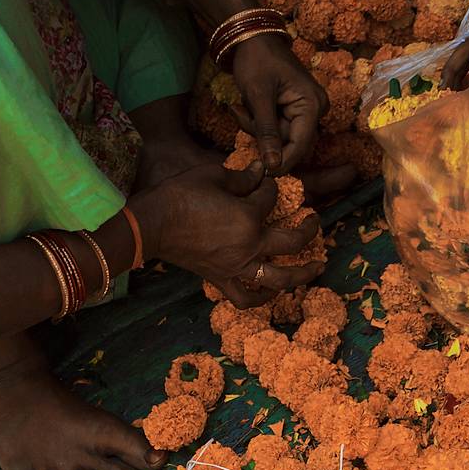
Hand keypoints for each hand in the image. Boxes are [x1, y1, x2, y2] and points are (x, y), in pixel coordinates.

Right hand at [141, 160, 323, 305]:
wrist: (152, 224)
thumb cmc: (179, 195)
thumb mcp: (212, 174)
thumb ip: (242, 175)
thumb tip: (261, 170)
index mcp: (248, 216)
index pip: (272, 198)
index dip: (271, 187)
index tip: (265, 183)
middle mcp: (249, 245)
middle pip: (292, 242)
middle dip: (309, 229)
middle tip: (316, 221)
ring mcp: (237, 267)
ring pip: (280, 278)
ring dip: (303, 274)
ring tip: (317, 268)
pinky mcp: (222, 280)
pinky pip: (246, 298)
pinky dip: (262, 299)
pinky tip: (271, 293)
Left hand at [230, 35, 327, 172]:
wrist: (252, 36)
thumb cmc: (256, 59)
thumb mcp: (258, 96)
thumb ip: (266, 132)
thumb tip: (273, 166)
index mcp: (312, 104)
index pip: (300, 146)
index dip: (282, 162)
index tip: (262, 172)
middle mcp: (315, 109)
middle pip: (291, 143)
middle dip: (264, 137)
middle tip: (240, 114)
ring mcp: (306, 109)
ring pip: (281, 137)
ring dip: (258, 129)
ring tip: (241, 106)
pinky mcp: (294, 109)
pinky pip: (277, 128)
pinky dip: (260, 123)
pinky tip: (246, 106)